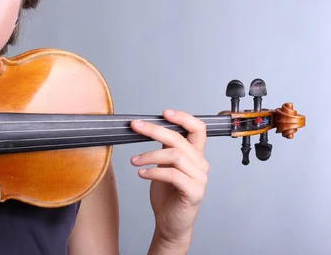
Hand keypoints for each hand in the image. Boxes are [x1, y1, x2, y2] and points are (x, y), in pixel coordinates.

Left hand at [130, 109, 208, 249]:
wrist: (170, 222)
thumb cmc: (167, 194)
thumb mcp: (164, 165)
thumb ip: (165, 147)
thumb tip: (152, 127)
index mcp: (195, 155)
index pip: (198, 129)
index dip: (183, 117)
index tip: (164, 113)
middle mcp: (200, 164)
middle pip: (179, 139)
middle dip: (154, 130)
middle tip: (135, 127)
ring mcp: (200, 179)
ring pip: (175, 156)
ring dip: (150, 155)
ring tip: (134, 161)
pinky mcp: (194, 192)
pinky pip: (173, 175)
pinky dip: (154, 172)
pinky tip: (141, 173)